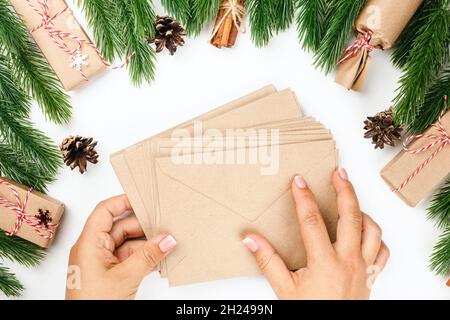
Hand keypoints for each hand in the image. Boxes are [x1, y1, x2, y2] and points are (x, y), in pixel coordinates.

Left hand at [66, 195, 175, 299]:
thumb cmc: (93, 304)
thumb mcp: (126, 277)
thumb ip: (149, 256)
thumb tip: (167, 239)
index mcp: (89, 243)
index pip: (105, 211)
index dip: (123, 201)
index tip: (144, 199)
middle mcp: (94, 249)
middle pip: (121, 227)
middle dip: (143, 227)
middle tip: (164, 225)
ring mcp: (103, 262)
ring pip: (128, 243)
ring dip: (147, 245)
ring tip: (166, 244)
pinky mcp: (110, 274)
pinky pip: (129, 258)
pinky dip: (144, 258)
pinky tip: (160, 259)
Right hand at [243, 168, 388, 299]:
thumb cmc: (310, 311)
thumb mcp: (284, 289)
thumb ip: (267, 261)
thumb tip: (250, 239)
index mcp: (325, 262)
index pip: (312, 221)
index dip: (304, 198)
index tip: (298, 181)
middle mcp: (349, 261)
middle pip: (350, 216)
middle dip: (345, 190)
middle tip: (338, 173)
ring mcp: (364, 267)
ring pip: (372, 230)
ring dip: (361, 211)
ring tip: (349, 200)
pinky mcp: (371, 275)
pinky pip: (382, 250)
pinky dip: (375, 236)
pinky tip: (365, 231)